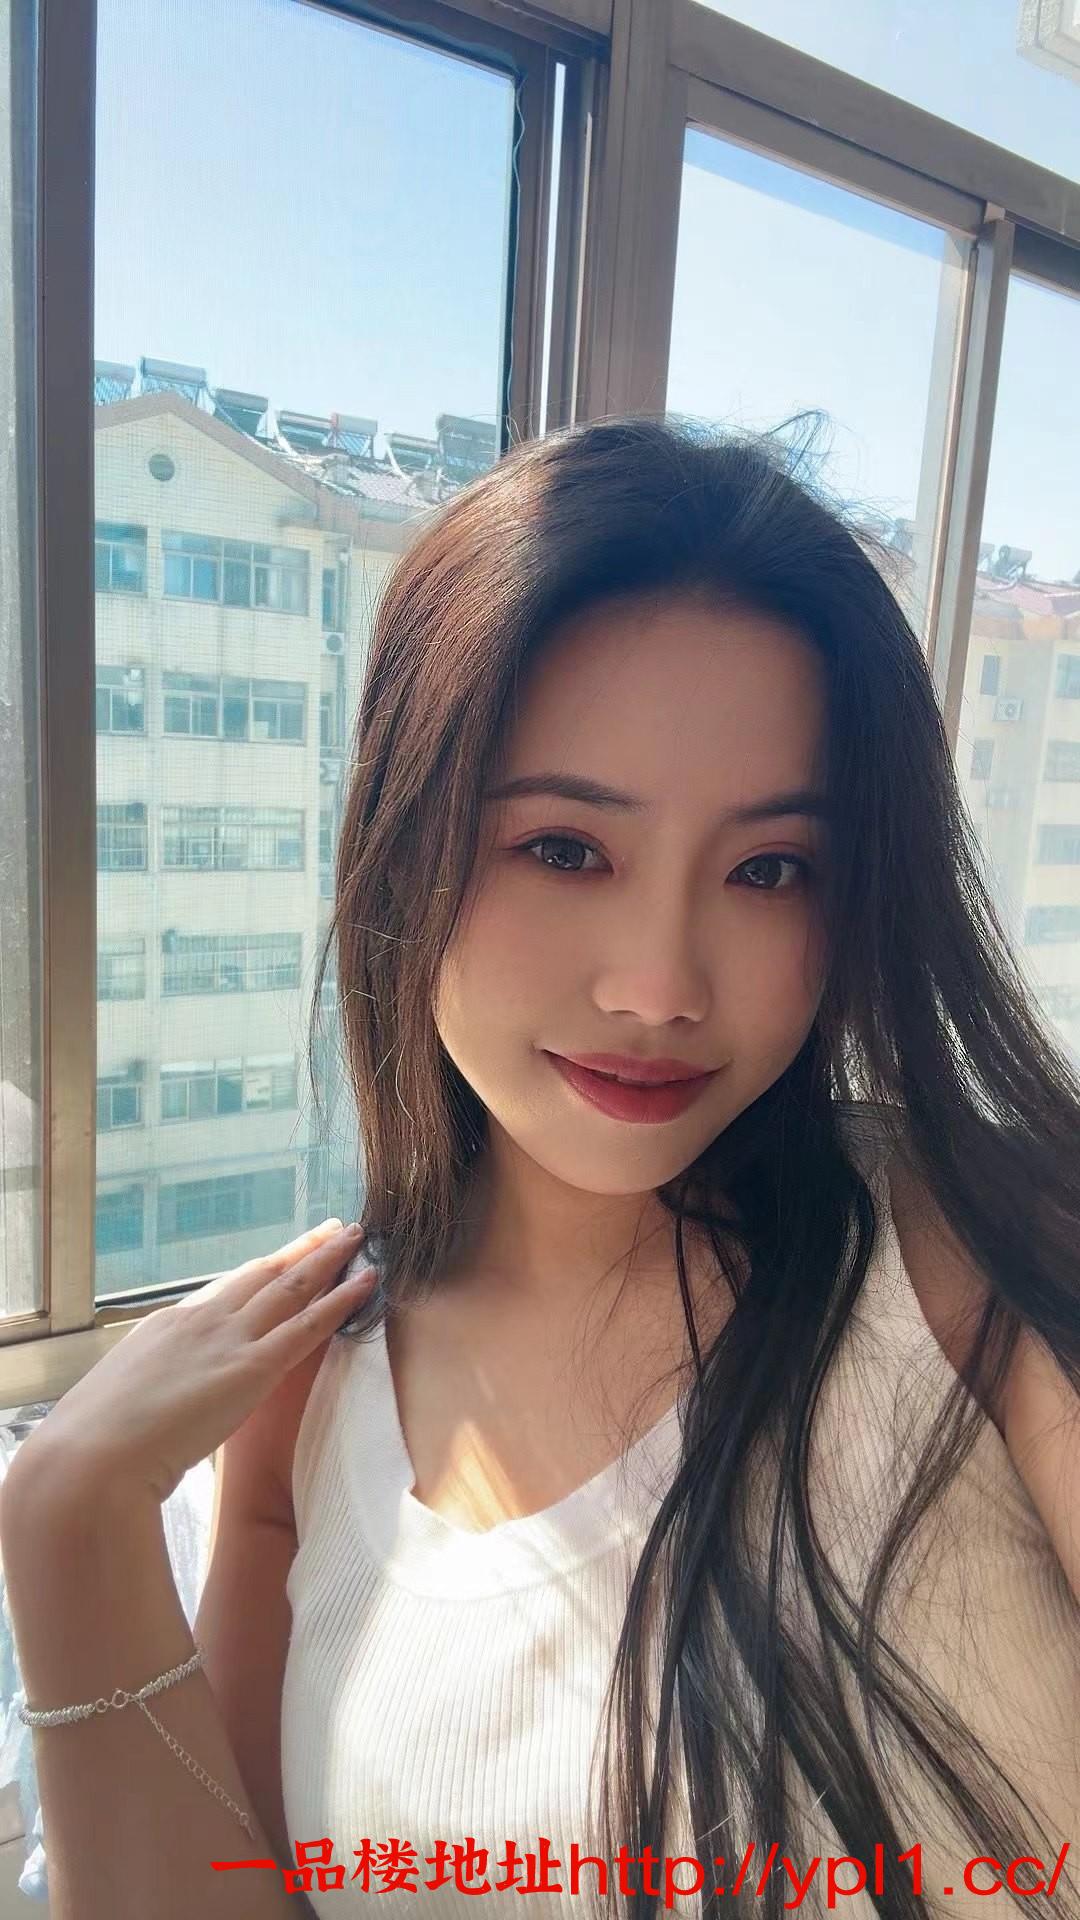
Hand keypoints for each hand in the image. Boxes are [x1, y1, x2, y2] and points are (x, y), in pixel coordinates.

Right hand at [4, 1220, 376, 1510]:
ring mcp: (227, 1340)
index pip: (225, 1290)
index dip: (261, 1271)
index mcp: (165, 1326)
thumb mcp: (116, 1401)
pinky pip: (309, 1326)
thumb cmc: (92, 1445)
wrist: (89, 1459)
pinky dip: (343, 1301)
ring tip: (354, 1236)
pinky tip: (367, 1282)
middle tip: (330, 1229)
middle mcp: (200, 1320)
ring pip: (291, 1286)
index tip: (283, 1256)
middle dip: (300, 1250)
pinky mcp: (252, 1369)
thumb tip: (146, 1400)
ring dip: (327, 1258)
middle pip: (263, 1273)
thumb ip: (143, 1390)